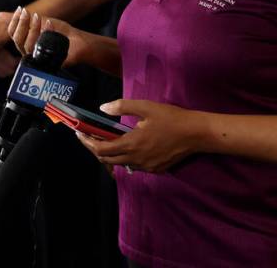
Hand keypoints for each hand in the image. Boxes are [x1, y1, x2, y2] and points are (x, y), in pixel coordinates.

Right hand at [0, 7, 86, 65]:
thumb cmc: (60, 32)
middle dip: (22, 25)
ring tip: (41, 18)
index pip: (12, 34)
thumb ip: (21, 19)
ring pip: (27, 45)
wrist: (79, 40)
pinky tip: (51, 25)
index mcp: (25, 42)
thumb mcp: (40, 21)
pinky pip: (41, 50)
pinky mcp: (47, 63)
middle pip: (17, 40)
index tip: (21, 9)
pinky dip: (46, 33)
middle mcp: (29, 52)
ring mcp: (38, 59)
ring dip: (34, 29)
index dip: (13, 22)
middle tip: (29, 12)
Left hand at [74, 99, 202, 173]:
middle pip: (107, 160)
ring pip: (120, 164)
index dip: (88, 143)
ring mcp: (146, 167)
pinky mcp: (155, 169)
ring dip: (109, 155)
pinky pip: (133, 166)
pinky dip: (124, 158)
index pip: (101, 150)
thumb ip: (122, 107)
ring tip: (104, 140)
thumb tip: (102, 108)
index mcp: (131, 145)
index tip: (80, 134)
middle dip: (95, 149)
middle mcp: (136, 160)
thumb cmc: (171, 118)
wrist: (197, 134)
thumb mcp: (146, 107)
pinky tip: (125, 146)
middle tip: (89, 137)